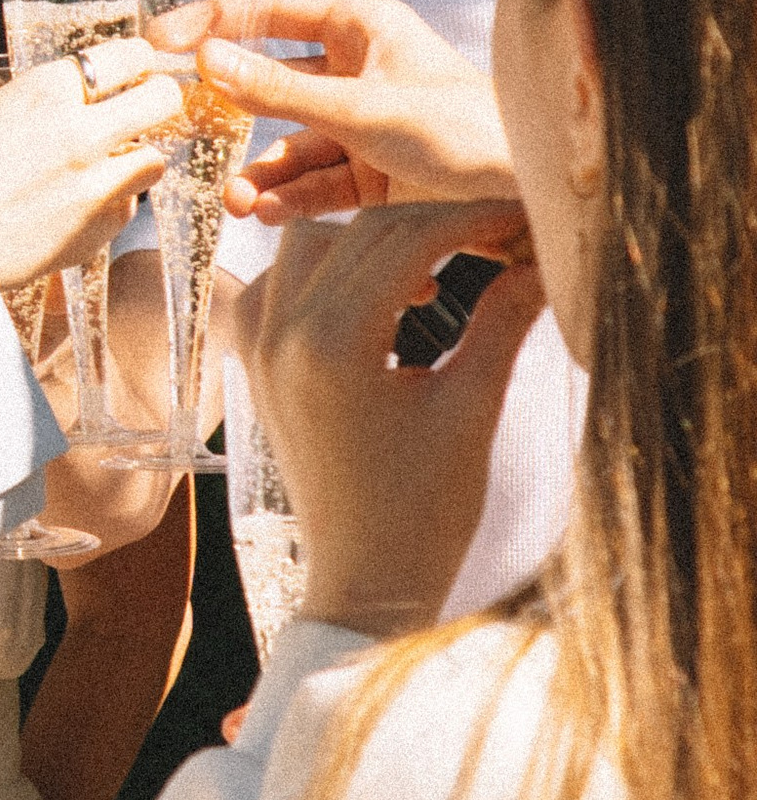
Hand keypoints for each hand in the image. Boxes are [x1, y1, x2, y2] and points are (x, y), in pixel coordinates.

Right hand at [0, 42, 182, 292]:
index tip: (129, 72)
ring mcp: (95, 184)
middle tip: (136, 113)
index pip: (129, 55)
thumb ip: (13, 111)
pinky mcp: (97, 231)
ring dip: (134, 159)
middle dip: (154, 103)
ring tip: (102, 168)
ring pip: (154, 158)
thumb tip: (26, 113)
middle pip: (163, 99)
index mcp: (45, 90)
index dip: (134, 62)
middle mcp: (81, 130)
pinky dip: (111, 205)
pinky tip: (77, 210)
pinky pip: (127, 209)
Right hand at [156, 0, 514, 220]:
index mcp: (362, 28)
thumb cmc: (467, 132)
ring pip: (291, 144)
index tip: (159, 42)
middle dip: (231, 116)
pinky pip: (316, 183)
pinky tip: (267, 213)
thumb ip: (279, 91)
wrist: (534, 197)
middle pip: (272, 84)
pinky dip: (291, 199)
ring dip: (261, 173)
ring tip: (237, 202)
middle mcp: (358, 70)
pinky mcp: (373, 176)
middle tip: (183, 131)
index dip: (212, 25)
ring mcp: (364, 125)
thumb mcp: (362, 111)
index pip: (269, 14)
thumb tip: (206, 59)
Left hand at [246, 204, 545, 633]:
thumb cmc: (423, 513)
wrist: (364, 583)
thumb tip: (543, 260)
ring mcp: (260, 349)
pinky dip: (324, 274)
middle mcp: (282, 334)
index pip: (407, 239)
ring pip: (310, 246)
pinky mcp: (256, 367)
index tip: (521, 216)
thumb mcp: (472, 409)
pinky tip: (373, 302)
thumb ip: (504, 321)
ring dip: (372, 244)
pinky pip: (276, 285)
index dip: (472, 219)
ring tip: (433, 278)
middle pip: (361, 232)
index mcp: (333, 343)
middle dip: (433, 224)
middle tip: (496, 236)